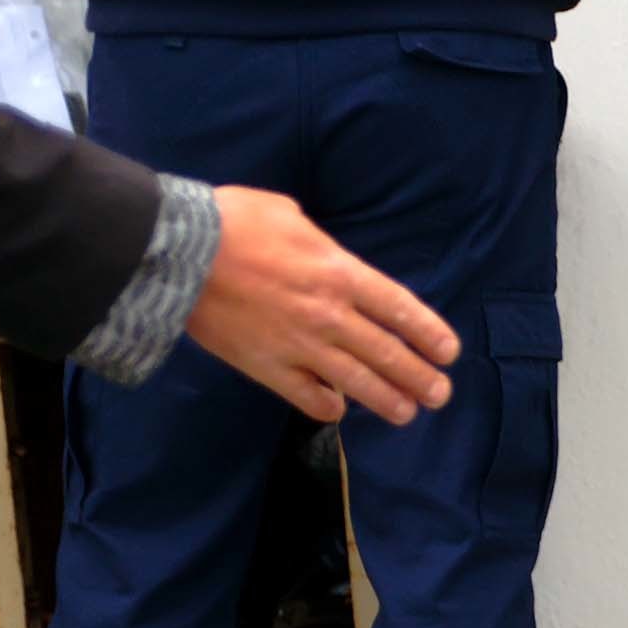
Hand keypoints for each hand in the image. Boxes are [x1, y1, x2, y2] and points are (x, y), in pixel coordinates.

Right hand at [184, 186, 459, 424]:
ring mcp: (301, 346)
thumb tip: (331, 262)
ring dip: (390, 403)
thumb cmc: (232, 222)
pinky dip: (331, 408)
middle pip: (390, 356)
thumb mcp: (289, 214)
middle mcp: (330, 314)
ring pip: (360, 386)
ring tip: (407, 412)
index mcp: (340, 273)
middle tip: (439, 394)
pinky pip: (312, 400)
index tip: (448, 353)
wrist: (178, 252)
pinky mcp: (270, 369)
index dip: (430, 335)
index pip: (401, 310)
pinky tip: (339, 408)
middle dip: (422, 379)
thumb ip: (322, 245)